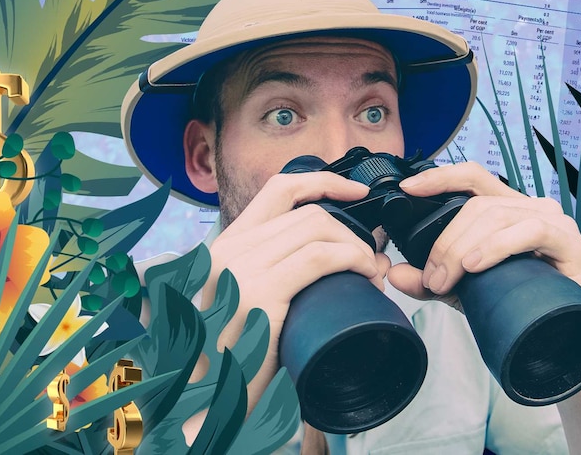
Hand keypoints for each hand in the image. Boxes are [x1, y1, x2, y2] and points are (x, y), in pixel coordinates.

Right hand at [201, 172, 390, 410]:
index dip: (323, 182)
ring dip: (356, 247)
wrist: (209, 399)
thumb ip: (276, 271)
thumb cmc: (239, 355)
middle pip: (307, 212)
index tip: (357, 193)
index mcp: (225, 245)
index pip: (278, 189)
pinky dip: (352, 260)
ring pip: (317, 229)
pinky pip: (319, 257)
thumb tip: (339, 256)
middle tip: (370, 261)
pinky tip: (364, 275)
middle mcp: (227, 249)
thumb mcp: (249, 300)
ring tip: (371, 274)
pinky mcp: (258, 293)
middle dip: (351, 230)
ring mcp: (239, 268)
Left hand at [387, 162, 580, 308]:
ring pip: (497, 216)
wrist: (561, 338)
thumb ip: (431, 281)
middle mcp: (531, 207)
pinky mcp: (569, 241)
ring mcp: (553, 221)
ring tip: (447, 280)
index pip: (472, 178)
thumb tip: (394, 273)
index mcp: (507, 208)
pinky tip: (476, 265)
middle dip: (445, 241)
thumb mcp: (464, 291)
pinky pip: (529, 230)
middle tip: (431, 278)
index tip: (409, 188)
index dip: (440, 177)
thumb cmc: (518, 306)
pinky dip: (497, 247)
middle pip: (477, 205)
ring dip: (463, 249)